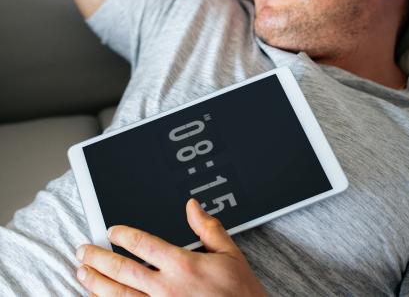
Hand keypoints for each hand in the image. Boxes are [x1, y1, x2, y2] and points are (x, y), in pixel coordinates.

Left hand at [75, 198, 265, 295]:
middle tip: (83, 250)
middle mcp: (167, 287)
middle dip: (99, 258)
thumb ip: (208, 228)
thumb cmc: (240, 292)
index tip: (113, 231)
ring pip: (118, 294)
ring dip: (96, 282)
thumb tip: (192, 206)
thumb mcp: (230, 253)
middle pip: (122, 269)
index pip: (144, 244)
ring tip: (82, 272)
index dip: (123, 235)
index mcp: (183, 264)